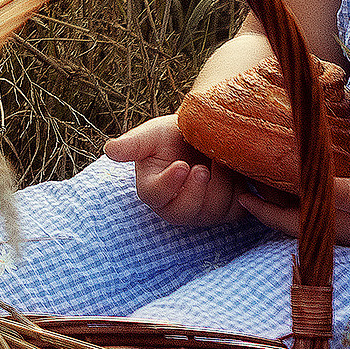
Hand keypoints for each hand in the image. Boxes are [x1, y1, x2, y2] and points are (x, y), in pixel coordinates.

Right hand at [104, 114, 244, 226]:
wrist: (205, 136)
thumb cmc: (173, 136)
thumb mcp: (153, 135)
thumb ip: (133, 144)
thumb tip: (109, 150)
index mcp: (152, 190)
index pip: (156, 195)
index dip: (169, 184)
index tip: (182, 166)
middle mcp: (176, 208)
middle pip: (186, 212)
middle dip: (197, 191)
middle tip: (203, 169)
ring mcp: (203, 213)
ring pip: (214, 210)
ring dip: (221, 183)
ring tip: (221, 158)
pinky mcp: (228, 212)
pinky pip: (237, 210)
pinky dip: (239, 189)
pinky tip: (235, 170)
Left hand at [236, 173, 349, 248]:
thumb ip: (330, 189)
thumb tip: (297, 182)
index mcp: (329, 230)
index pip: (284, 221)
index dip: (260, 209)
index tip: (238, 196)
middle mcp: (332, 231)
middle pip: (290, 217)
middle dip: (268, 202)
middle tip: (246, 180)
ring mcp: (344, 225)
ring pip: (304, 211)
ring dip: (285, 197)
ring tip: (266, 176)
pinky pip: (321, 204)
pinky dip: (306, 192)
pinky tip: (305, 177)